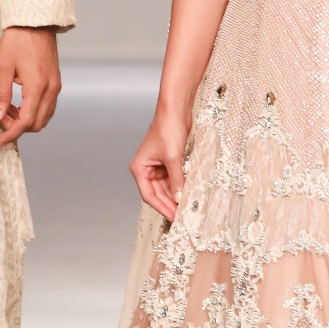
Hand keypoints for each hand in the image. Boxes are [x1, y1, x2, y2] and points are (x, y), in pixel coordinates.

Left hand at [0, 26, 60, 146]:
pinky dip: (33, 110)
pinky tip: (18, 102)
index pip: (26, 122)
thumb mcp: (3, 67)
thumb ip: (1, 95)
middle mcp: (51, 89)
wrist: (35, 22)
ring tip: (6, 109)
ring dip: (26, 119)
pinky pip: (46, 106)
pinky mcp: (55, 82)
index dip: (11, 134)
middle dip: (18, 127)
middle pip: (37, 123)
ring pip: (43, 116)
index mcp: (38, 87)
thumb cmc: (18, 40)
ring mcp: (55, 86)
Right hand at [130, 105, 187, 220]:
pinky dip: (180, 187)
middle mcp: (146, 168)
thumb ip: (176, 180)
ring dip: (175, 197)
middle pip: (157, 193)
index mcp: (140, 168)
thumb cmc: (168, 128)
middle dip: (169, 204)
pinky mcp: (168, 162)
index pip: (149, 195)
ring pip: (166, 188)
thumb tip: (180, 198)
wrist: (176, 110)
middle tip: (182, 216)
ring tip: (186, 208)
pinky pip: (173, 179)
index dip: (161, 207)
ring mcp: (157, 166)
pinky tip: (188, 194)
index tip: (173, 217)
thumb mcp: (173, 158)